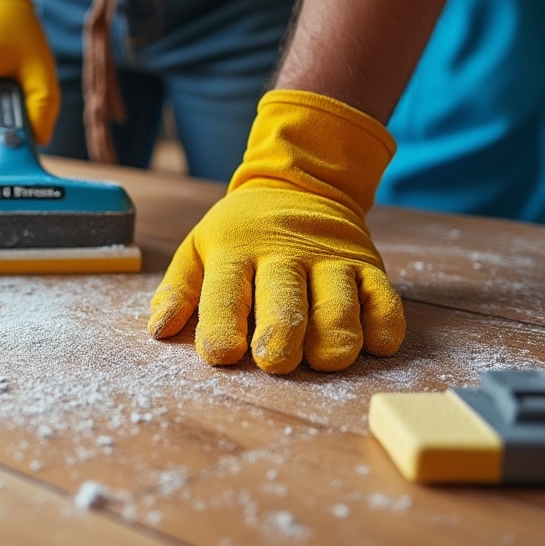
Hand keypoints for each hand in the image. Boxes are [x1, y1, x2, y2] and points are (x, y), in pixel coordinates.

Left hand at [148, 90, 405, 372]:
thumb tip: (158, 330)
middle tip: (275, 362)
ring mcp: (330, 258)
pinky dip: (385, 320)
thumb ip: (179, 290)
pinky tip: (380, 345)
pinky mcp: (367, 264)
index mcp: (235, 251)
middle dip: (280, 330)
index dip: (222, 324)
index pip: (226, 291)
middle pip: (284, 296)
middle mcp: (284, 253)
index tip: (221, 355)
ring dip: (336, 332)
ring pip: (338, 299)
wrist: (299, 183)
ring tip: (328, 361)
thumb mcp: (198, 249)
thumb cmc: (239, 233)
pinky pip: (382, 295)